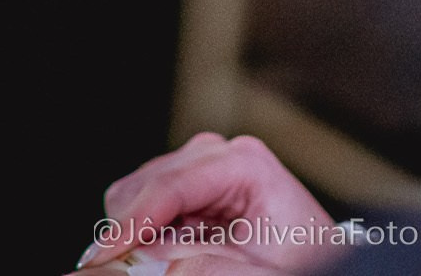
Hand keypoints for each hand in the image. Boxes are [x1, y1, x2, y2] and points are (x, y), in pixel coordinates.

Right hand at [75, 133, 335, 273]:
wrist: (315, 260)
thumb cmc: (302, 261)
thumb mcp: (263, 271)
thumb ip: (209, 266)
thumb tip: (153, 260)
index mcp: (245, 164)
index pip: (170, 185)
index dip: (132, 222)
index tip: (105, 254)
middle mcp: (219, 156)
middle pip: (144, 183)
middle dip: (131, 229)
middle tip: (136, 266)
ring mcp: (201, 169)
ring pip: (135, 193)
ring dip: (136, 232)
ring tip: (166, 260)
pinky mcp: (189, 189)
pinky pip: (143, 207)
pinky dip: (142, 233)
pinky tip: (167, 252)